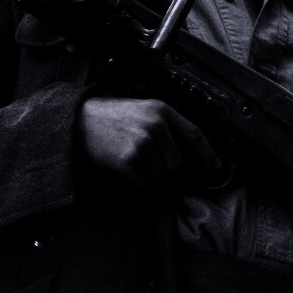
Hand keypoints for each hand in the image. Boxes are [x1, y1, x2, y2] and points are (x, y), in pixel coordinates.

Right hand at [77, 97, 218, 186]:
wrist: (77, 122)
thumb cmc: (108, 118)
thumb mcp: (140, 111)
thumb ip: (164, 127)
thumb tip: (184, 155)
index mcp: (161, 110)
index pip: (193, 134)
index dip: (206, 153)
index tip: (214, 165)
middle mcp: (156, 125)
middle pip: (176, 163)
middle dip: (163, 169)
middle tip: (143, 161)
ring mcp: (144, 142)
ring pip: (160, 175)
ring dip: (147, 175)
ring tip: (130, 159)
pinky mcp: (131, 159)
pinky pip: (143, 182)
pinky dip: (134, 182)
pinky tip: (123, 168)